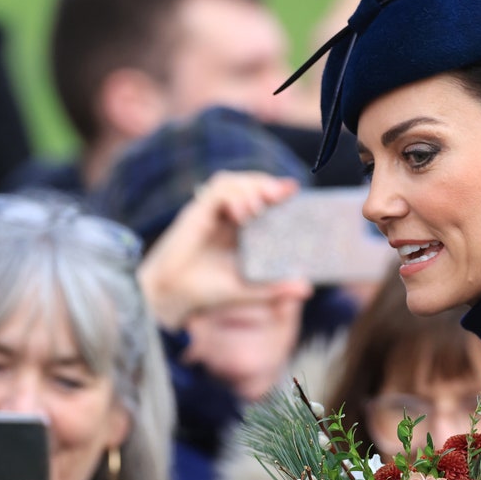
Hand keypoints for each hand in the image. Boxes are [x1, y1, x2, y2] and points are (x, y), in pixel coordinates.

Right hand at [137, 171, 311, 330]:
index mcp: (237, 230)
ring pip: (232, 182)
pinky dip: (233, 196)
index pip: (260, 199)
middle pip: (247, 184)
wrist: (173, 298)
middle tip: (283, 193)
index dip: (276, 191)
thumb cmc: (206, 293)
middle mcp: (224, 217)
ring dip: (250, 187)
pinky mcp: (196, 212)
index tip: (294, 189)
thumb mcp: (248, 291)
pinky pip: (217, 191)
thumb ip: (275, 288)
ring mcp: (209, 213)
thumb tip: (307, 288)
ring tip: (260, 207)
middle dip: (266, 183)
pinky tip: (243, 214)